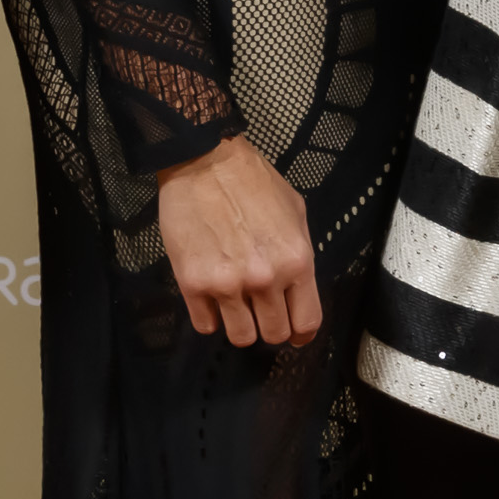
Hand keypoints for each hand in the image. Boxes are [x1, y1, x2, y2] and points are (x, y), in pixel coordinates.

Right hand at [155, 136, 320, 346]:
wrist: (205, 162)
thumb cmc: (253, 182)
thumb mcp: (296, 212)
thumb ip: (299, 254)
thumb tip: (298, 289)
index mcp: (296, 261)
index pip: (306, 322)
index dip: (301, 334)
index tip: (295, 334)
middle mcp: (264, 278)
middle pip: (273, 334)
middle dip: (269, 327)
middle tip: (261, 312)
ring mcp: (227, 284)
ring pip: (240, 337)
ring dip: (240, 326)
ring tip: (236, 306)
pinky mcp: (192, 284)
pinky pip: (205, 325)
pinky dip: (210, 317)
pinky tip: (212, 299)